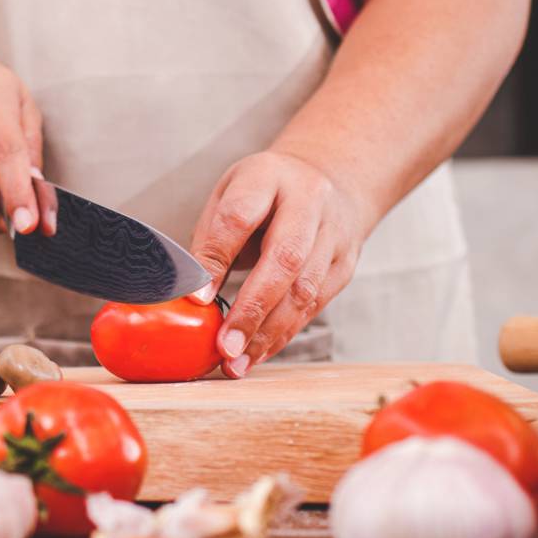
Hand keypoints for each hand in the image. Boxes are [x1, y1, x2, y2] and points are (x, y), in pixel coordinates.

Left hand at [188, 151, 372, 377]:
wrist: (329, 178)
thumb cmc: (265, 193)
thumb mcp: (229, 196)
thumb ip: (210, 241)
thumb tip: (191, 294)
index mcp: (267, 176)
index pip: (238, 218)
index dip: (217, 259)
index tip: (198, 297)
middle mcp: (309, 201)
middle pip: (284, 258)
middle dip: (251, 309)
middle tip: (224, 345)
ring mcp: (333, 233)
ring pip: (305, 289)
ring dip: (269, 332)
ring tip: (236, 361)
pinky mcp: (345, 264)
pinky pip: (315, 305)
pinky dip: (285, 334)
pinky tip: (259, 352)